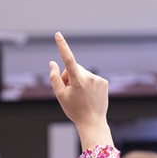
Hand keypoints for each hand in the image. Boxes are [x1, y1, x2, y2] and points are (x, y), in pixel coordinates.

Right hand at [48, 32, 111, 149]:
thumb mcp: (60, 96)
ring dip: (79, 80)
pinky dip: (88, 84)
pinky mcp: (104, 82)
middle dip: (69, 76)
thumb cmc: (74, 110)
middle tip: (70, 92)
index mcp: (77, 80)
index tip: (58, 34)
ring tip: (80, 96)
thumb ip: (54, 78)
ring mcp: (98, 79)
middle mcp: (89, 77)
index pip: (68, 59)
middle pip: (74, 68)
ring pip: (83, 73)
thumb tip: (52, 63)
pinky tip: (89, 95)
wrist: (93, 122)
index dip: (62, 46)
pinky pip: (92, 78)